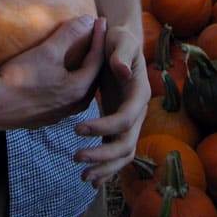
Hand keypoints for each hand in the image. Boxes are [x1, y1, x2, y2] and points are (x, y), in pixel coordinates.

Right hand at [0, 15, 106, 130]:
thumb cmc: (20, 77)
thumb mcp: (48, 51)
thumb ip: (70, 34)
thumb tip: (87, 19)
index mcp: (78, 90)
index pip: (97, 60)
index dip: (99, 38)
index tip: (101, 20)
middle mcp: (71, 106)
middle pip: (92, 78)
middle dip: (96, 57)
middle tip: (96, 38)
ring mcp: (56, 114)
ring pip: (78, 90)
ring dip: (83, 72)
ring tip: (82, 56)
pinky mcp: (42, 117)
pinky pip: (64, 97)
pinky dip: (68, 82)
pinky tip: (59, 76)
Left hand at [73, 24, 150, 187]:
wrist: (118, 42)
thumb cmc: (118, 38)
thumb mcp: (119, 39)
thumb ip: (121, 54)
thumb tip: (122, 70)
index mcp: (140, 92)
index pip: (126, 118)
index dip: (104, 126)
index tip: (78, 129)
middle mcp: (138, 111)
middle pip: (126, 143)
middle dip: (104, 155)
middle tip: (76, 157)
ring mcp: (129, 120)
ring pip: (123, 153)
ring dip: (105, 167)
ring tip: (83, 176)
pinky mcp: (118, 124)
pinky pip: (115, 150)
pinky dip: (105, 166)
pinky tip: (91, 178)